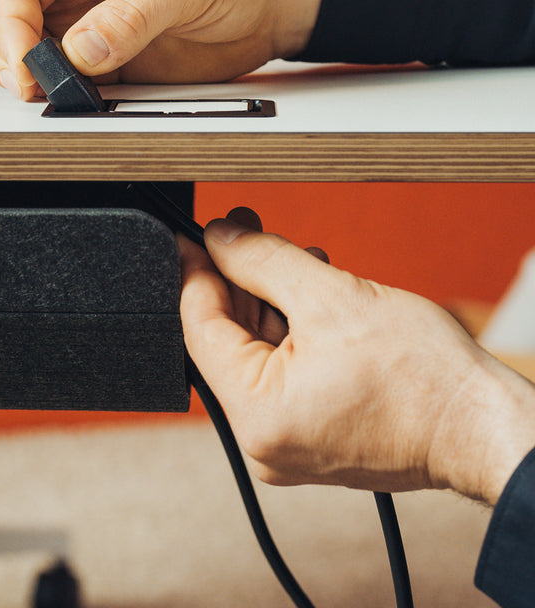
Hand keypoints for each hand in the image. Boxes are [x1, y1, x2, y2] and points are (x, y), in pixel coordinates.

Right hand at [0, 0, 323, 98]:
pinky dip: (60, 96)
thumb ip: (131, 17)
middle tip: (26, 87)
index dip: (10, 27)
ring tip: (47, 97)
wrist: (278, 0)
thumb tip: (80, 52)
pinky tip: (74, 104)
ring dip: (25, 77)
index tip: (29, 67)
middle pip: (1, 13)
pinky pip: (67, 79)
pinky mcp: (111, 61)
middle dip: (0, 52)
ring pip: (25, 49)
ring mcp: (90, 25)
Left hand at [179, 210, 534, 504]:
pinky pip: (280, 374)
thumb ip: (262, 261)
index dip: (196, 273)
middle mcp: (262, 439)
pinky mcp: (309, 436)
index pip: (200, 329)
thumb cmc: (424, 378)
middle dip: (238, 280)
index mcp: (256, 414)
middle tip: (244, 231)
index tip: (194, 238)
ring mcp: (286, 442)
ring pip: (255, 354)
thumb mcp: (329, 297)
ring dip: (267, 301)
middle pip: (227, 340)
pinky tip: (305, 294)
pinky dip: (288, 332)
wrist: (480, 424)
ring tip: (289, 257)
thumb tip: (218, 239)